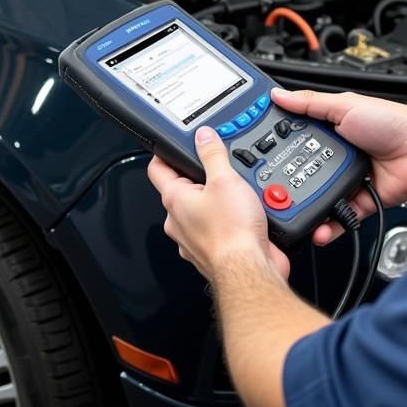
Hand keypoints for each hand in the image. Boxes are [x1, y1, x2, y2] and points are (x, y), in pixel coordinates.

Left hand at [148, 128, 289, 283]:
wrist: (249, 270)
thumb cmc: (232, 232)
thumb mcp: (225, 180)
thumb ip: (212, 154)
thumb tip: (203, 136)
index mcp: (175, 199)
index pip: (158, 168)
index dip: (164, 152)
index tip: (172, 144)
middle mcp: (179, 220)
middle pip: (184, 188)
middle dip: (202, 176)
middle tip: (221, 166)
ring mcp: (194, 238)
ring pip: (203, 208)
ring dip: (220, 198)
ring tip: (241, 191)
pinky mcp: (213, 250)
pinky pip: (219, 226)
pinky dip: (232, 217)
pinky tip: (248, 213)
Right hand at [271, 88, 406, 245]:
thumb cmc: (393, 122)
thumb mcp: (344, 105)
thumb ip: (309, 104)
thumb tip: (279, 95)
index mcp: (332, 130)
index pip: (297, 138)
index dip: (278, 147)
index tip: (256, 155)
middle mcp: (338, 155)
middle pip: (305, 171)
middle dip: (287, 183)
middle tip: (270, 191)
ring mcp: (349, 180)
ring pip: (319, 198)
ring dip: (306, 208)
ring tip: (289, 215)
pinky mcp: (361, 202)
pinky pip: (339, 218)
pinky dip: (328, 226)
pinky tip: (317, 229)